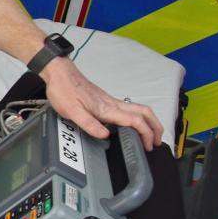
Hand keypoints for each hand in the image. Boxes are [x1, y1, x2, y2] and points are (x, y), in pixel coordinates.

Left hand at [41, 57, 163, 148]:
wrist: (60, 73)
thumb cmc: (64, 90)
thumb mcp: (71, 111)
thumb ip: (89, 124)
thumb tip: (105, 135)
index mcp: (107, 108)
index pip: (135, 120)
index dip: (146, 133)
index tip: (149, 145)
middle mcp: (112, 103)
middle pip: (144, 112)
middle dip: (156, 126)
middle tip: (157, 141)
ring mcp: (110, 101)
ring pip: (138, 109)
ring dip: (149, 121)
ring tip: (150, 134)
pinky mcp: (105, 100)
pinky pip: (129, 108)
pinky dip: (139, 117)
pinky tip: (133, 125)